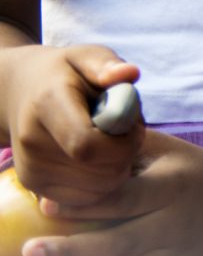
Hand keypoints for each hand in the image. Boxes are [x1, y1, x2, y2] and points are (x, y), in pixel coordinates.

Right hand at [1, 44, 142, 210]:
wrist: (17, 93)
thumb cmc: (64, 73)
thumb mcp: (85, 57)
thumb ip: (108, 65)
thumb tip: (129, 74)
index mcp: (47, 106)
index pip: (88, 146)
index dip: (124, 143)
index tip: (131, 125)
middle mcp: (32, 143)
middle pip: (100, 172)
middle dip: (127, 155)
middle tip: (125, 131)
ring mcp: (31, 169)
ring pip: (99, 188)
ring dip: (118, 168)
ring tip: (110, 141)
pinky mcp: (35, 187)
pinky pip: (88, 198)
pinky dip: (103, 182)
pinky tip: (98, 158)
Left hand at [19, 131, 202, 255]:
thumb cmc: (187, 166)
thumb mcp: (161, 148)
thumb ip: (120, 149)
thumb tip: (68, 147)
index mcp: (174, 186)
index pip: (125, 199)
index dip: (85, 204)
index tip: (44, 204)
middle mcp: (179, 223)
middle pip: (122, 244)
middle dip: (72, 251)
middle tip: (30, 252)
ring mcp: (183, 254)